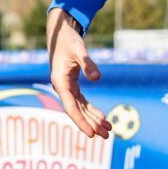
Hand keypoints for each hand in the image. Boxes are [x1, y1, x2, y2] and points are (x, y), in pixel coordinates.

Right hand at [47, 8, 111, 138]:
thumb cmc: (68, 40)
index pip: (71, 107)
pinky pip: (82, 102)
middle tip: (106, 135)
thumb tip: (98, 78)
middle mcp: (61, 87)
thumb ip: (88, 63)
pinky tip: (103, 118)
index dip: (81, 121)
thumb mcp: (78, 49)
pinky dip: (91, 110)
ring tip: (108, 130)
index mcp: (60, 81)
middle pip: (77, 111)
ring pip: (80, 108)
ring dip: (93, 119)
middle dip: (91, 124)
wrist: (60, 32)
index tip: (91, 133)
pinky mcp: (72, 85)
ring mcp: (66, 87)